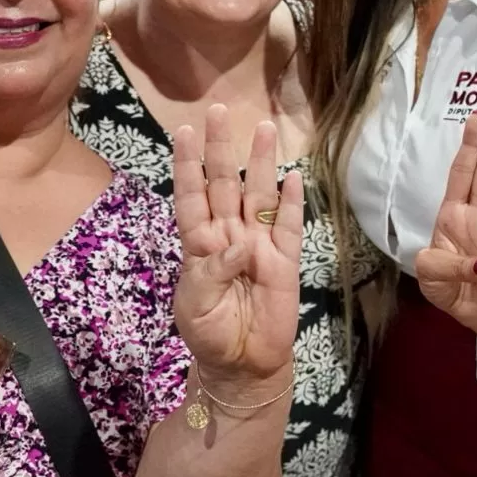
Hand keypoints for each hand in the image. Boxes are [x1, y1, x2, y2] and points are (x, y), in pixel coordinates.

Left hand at [172, 107, 303, 391]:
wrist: (244, 366)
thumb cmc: (211, 336)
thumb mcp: (194, 308)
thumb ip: (209, 275)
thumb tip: (238, 247)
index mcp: (200, 245)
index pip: (192, 196)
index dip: (188, 165)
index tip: (182, 132)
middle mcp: (230, 235)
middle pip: (225, 183)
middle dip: (222, 148)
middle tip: (219, 110)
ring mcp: (260, 245)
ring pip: (259, 195)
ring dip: (261, 162)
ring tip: (265, 128)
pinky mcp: (286, 261)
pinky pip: (291, 226)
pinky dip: (292, 202)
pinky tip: (293, 177)